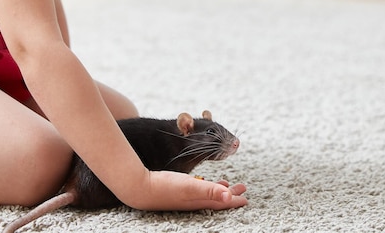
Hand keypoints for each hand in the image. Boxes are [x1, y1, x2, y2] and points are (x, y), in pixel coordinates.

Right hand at [130, 171, 247, 210]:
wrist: (138, 187)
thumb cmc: (164, 187)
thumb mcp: (190, 187)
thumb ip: (210, 191)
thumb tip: (230, 197)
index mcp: (199, 201)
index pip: (221, 203)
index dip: (234, 201)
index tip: (246, 198)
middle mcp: (193, 201)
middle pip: (216, 199)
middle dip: (230, 194)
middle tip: (242, 189)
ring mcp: (184, 197)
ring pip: (207, 195)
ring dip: (218, 190)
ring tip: (227, 185)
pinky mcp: (176, 190)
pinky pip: (196, 190)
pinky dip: (204, 186)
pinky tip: (202, 182)